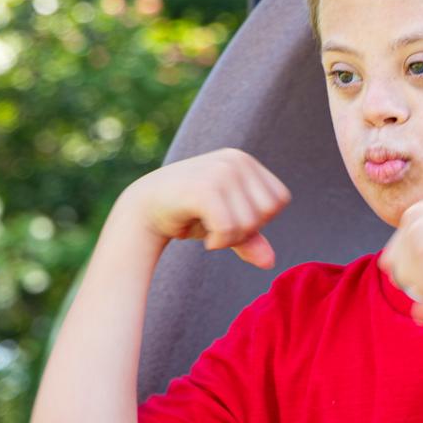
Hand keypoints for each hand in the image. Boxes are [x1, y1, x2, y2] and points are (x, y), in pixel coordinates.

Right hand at [122, 148, 291, 268]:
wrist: (143, 208)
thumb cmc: (188, 213)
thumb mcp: (226, 224)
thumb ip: (251, 239)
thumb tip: (270, 262)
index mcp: (245, 161)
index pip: (279, 199)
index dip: (259, 219)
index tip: (230, 219)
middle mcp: (236, 160)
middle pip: (269, 212)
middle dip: (246, 230)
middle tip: (218, 227)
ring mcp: (221, 171)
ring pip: (250, 223)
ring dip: (230, 238)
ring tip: (209, 230)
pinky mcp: (205, 187)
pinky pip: (230, 228)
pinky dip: (220, 242)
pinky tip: (206, 239)